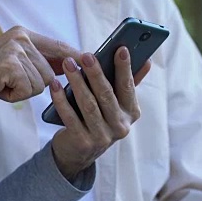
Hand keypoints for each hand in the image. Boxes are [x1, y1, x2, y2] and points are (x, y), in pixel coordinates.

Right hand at [0, 26, 81, 102]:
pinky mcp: (11, 64)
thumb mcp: (13, 63)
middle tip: (8, 83)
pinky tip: (0, 88)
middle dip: (34, 84)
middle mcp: (21, 37)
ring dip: (23, 91)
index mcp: (22, 33)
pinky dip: (15, 95)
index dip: (74, 56)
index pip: (58, 45)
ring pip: (41, 82)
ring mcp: (16, 50)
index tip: (91, 62)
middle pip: (50, 71)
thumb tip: (67, 67)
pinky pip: (30, 89)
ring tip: (2, 84)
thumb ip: (36, 61)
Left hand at [50, 46, 141, 180]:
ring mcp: (102, 137)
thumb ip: (127, 83)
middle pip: (106, 95)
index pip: (128, 87)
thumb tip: (146, 61)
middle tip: (86, 55)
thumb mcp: (114, 104)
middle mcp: (120, 126)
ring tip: (68, 64)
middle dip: (96, 73)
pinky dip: (61, 100)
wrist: (78, 152)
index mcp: (131, 113)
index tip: (120, 48)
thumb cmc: (97, 118)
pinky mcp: (83, 143)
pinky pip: (70, 117)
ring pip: (88, 104)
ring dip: (77, 82)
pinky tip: (54, 85)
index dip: (125, 68)